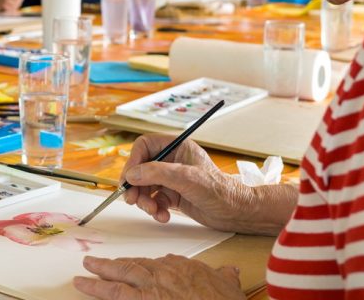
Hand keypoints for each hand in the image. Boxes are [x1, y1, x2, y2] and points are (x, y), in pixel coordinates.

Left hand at [73, 254, 244, 299]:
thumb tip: (229, 271)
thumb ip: (223, 275)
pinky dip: (102, 293)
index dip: (141, 267)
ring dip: (98, 278)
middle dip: (110, 266)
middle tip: (92, 264)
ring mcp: (151, 288)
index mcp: (179, 266)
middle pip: (131, 267)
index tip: (132, 268)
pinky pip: (118, 296)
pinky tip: (88, 291)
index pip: (155, 264)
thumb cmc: (223, 298)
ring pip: (119, 279)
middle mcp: (162, 273)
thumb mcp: (226, 282)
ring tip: (82, 278)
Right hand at [121, 134, 295, 234]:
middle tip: (132, 199)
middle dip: (136, 185)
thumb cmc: (218, 190)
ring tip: (153, 211)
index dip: (133, 161)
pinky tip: (163, 216)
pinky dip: (155, 210)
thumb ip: (157, 173)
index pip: (144, 146)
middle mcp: (172, 160)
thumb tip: (132, 174)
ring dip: (144, 201)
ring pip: (145, 186)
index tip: (128, 178)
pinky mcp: (173, 195)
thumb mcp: (186, 178)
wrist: (235, 212)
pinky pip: (154, 200)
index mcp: (176, 146)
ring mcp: (171, 178)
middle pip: (141, 168)